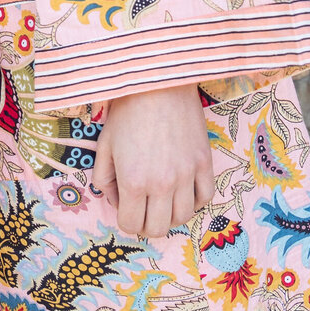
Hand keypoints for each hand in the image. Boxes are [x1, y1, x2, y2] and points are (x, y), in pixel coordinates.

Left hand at [91, 84, 215, 239]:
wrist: (157, 81)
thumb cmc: (126, 110)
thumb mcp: (104, 145)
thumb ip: (104, 178)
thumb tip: (115, 198)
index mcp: (133, 181)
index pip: (131, 224)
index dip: (125, 219)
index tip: (124, 206)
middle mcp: (162, 184)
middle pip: (159, 228)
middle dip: (146, 223)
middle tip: (142, 208)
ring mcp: (187, 174)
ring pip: (183, 217)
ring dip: (169, 214)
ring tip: (161, 198)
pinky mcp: (205, 162)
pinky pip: (205, 197)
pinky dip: (193, 200)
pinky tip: (182, 190)